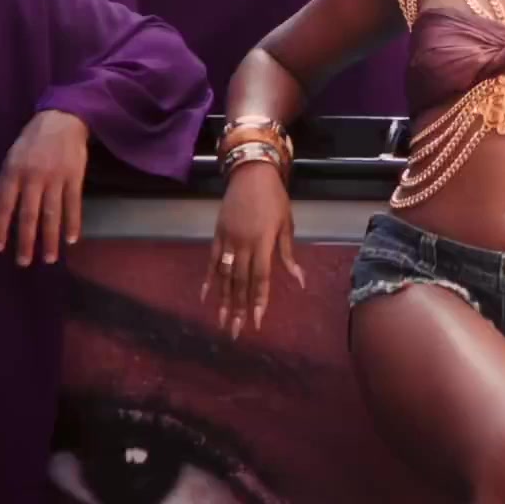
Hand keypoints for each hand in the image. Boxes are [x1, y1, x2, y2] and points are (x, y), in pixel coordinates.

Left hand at [0, 110, 88, 266]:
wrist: (62, 119)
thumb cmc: (31, 142)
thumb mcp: (10, 160)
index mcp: (14, 173)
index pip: (5, 206)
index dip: (0, 228)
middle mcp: (34, 177)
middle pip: (29, 214)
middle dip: (26, 240)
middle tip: (24, 262)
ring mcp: (56, 177)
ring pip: (52, 213)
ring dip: (50, 238)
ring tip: (48, 258)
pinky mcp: (75, 176)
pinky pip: (74, 204)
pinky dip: (73, 223)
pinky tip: (71, 240)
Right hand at [202, 161, 303, 338]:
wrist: (251, 174)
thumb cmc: (275, 199)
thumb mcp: (286, 224)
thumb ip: (288, 254)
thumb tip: (299, 280)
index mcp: (263, 242)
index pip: (261, 278)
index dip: (259, 300)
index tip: (257, 321)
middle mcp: (243, 244)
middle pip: (241, 282)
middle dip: (239, 308)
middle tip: (235, 331)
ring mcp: (228, 240)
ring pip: (225, 276)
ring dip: (223, 299)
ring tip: (222, 320)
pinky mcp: (217, 235)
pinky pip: (212, 261)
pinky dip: (208, 278)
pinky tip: (205, 295)